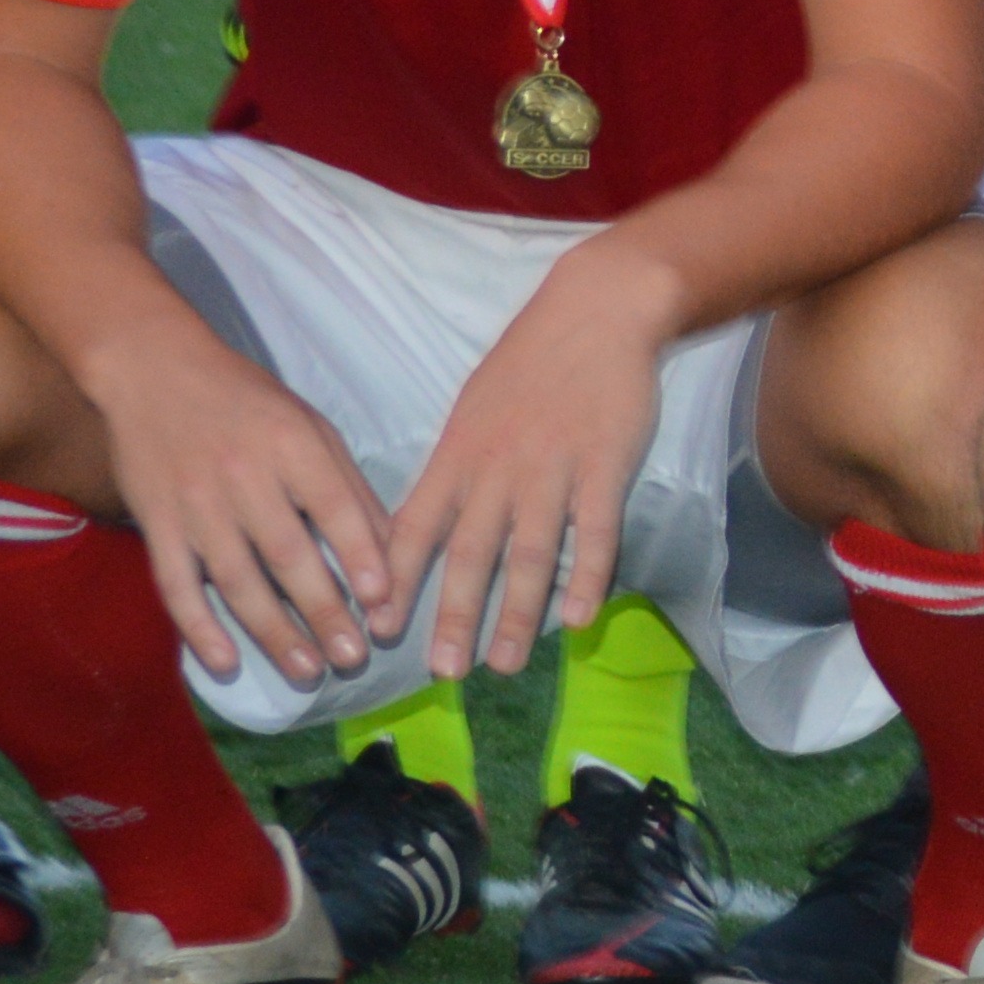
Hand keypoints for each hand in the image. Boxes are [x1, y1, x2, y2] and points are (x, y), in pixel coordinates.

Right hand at [83, 328, 393, 688]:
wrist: (155, 372)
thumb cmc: (249, 402)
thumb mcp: (310, 427)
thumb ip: (346, 485)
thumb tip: (390, 546)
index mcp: (293, 447)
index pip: (333, 507)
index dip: (359, 556)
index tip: (383, 602)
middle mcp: (244, 478)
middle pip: (288, 555)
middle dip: (323, 611)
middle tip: (352, 657)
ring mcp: (195, 506)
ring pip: (236, 580)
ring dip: (272, 631)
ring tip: (306, 670)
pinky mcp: (155, 525)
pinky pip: (176, 584)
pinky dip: (198, 627)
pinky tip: (225, 662)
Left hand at [387, 265, 670, 679]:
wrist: (596, 312)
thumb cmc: (530, 362)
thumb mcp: (473, 411)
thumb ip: (454, 469)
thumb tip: (428, 525)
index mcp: (458, 456)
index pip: (414, 528)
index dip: (395, 582)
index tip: (378, 630)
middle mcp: (498, 471)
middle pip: (471, 554)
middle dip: (455, 616)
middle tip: (444, 672)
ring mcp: (553, 470)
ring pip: (531, 553)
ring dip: (517, 613)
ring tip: (505, 663)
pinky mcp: (605, 465)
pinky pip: (595, 532)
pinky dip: (586, 576)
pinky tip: (579, 616)